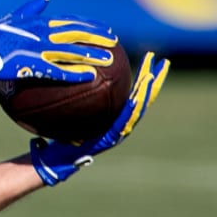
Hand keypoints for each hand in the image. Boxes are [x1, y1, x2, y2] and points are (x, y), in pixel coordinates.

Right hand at [0, 0, 117, 81]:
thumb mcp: (15, 17)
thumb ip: (32, 8)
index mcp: (41, 21)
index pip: (73, 21)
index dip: (92, 25)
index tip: (106, 29)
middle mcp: (43, 32)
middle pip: (78, 34)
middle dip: (98, 37)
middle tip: (113, 43)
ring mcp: (39, 48)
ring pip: (72, 51)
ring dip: (92, 55)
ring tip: (108, 60)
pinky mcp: (32, 64)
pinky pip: (58, 70)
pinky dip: (75, 72)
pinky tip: (88, 76)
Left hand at [29, 53, 169, 185]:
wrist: (53, 159)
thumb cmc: (58, 135)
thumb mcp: (67, 110)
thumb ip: (73, 94)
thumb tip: (66, 69)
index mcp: (112, 115)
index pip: (133, 92)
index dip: (144, 77)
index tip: (151, 57)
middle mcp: (118, 123)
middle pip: (141, 98)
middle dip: (154, 81)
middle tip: (163, 62)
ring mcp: (115, 132)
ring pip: (137, 109)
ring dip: (147, 94)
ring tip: (153, 76)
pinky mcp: (108, 140)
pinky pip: (122, 123)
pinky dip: (131, 111)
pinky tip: (136, 98)